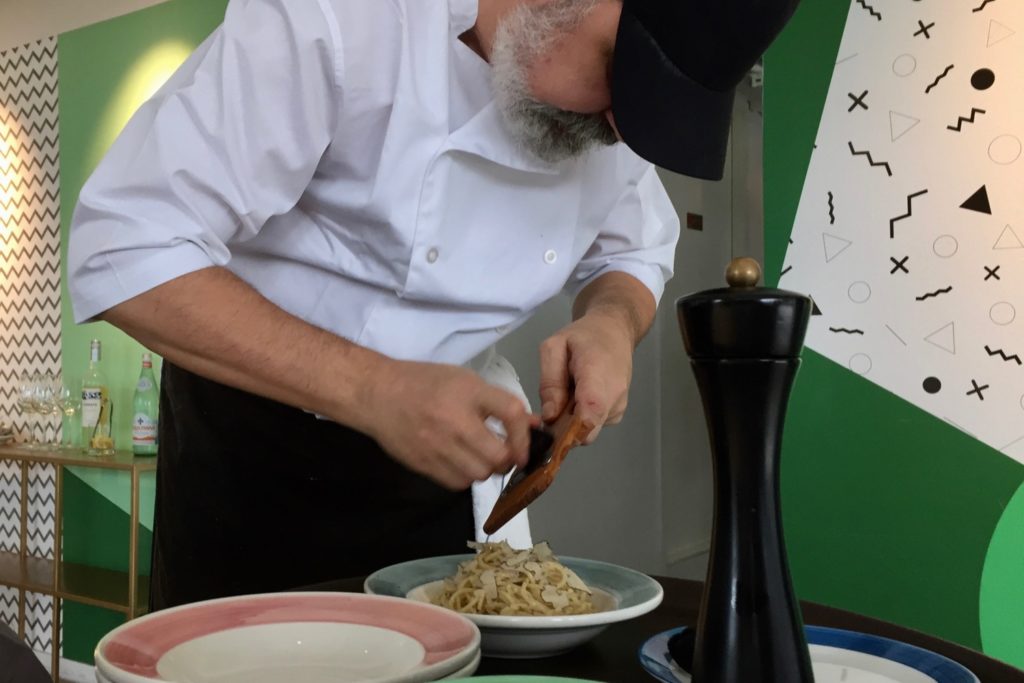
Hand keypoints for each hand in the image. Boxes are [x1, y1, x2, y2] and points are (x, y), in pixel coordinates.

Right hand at [359, 359, 539, 489]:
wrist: (377, 395)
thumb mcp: (465, 381)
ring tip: (480, 456)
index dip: (526, 433)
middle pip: (498, 455)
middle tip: (504, 453)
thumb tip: (533, 425)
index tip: (526, 443)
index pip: (511, 413)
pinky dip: (465, 477)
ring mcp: (438, 446)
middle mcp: (455, 421)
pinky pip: (458, 483)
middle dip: (508, 459)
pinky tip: (460, 462)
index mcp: (468, 392)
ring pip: (479, 474)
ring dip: (487, 469)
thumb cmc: (424, 383)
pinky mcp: (424, 465)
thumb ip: (499, 403)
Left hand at [538, 311, 634, 443]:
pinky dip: (581, 417)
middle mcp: (614, 396)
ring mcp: (619, 408)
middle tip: (552, 403)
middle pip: (586, 431)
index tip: (550, 426)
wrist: (615, 332)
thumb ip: (549, 382)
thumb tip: (549, 416)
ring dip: (571, 420)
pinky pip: (593, 426)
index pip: (591, 412)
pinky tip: (579, 397)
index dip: (569, 429)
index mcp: (597, 374)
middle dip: (563, 428)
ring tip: (569, 392)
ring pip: (587, 431)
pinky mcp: (617, 414)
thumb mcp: (554, 347)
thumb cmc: (584, 336)